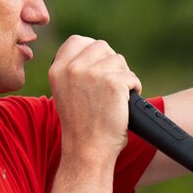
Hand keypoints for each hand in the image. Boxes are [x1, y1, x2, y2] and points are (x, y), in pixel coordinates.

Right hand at [49, 35, 141, 162]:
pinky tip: (124, 104)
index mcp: (57, 69)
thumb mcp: (65, 94)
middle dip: (111, 64)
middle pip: (102, 47)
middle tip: (111, 86)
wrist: (87, 151)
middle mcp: (72, 68)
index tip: (99, 65)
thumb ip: (73, 71)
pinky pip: (131, 76)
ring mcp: (93, 73)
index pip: (78, 41)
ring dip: (123, 77)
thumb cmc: (81, 127)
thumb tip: (95, 53)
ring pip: (119, 61)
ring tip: (116, 99)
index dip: (92, 51)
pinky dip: (134, 89)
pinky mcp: (113, 82)